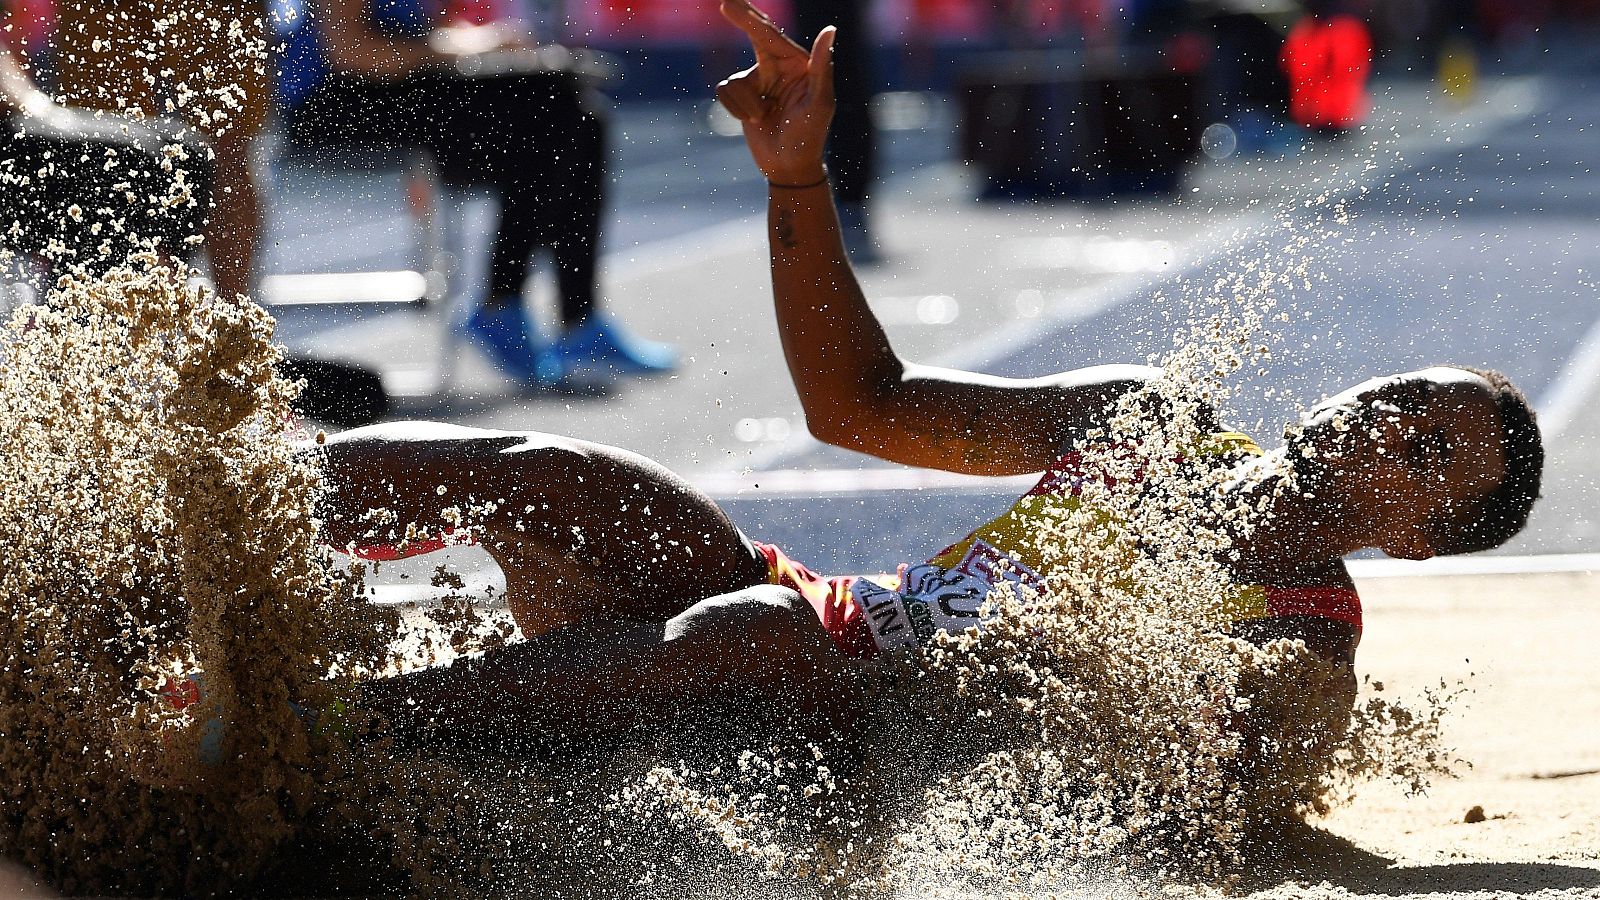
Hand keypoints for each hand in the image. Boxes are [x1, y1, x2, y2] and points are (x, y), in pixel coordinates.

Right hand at [715, 0, 834, 184]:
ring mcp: (759, 80)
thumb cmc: (810, 136)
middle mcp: (779, 67)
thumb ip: (821, 66)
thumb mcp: (819, 103)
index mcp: (798, 64)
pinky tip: (753, 120)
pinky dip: (736, 109)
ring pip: (734, 80)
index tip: (729, 4)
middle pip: (755, 36)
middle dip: (742, 18)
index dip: (750, 19)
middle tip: (726, 2)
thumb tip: (830, 29)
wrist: (789, 167)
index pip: (771, 37)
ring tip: (763, 118)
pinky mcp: (744, 95)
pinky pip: (725, 92)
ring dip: (745, 104)